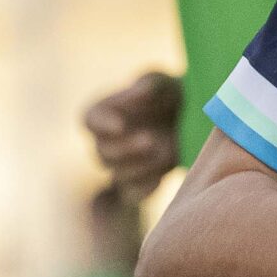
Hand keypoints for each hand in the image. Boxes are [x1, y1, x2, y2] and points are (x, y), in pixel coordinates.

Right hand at [84, 72, 182, 198]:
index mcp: (103, 113)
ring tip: (164, 152)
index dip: (102, 125)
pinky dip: (145, 189)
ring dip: (140, 166)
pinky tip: (159, 179)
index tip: (120, 125)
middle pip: (104, 152)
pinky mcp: (137, 183)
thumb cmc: (165, 95)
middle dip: (126, 148)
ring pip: (118, 174)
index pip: (90, 120)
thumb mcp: (161, 82)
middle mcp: (105, 142)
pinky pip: (133, 194)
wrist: (185, 119)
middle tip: (149, 139)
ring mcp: (120, 165)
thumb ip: (150, 84)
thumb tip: (141, 93)